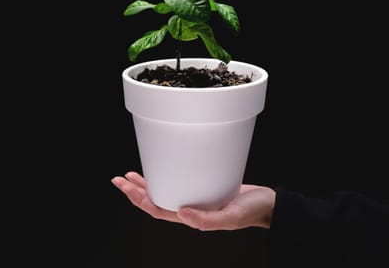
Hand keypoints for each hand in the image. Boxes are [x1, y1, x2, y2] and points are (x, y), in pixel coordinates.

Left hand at [111, 171, 275, 230]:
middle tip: (120, 179)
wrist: (268, 204)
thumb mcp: (231, 217)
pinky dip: (166, 175)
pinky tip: (162, 168)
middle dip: (135, 191)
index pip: (157, 209)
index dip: (139, 199)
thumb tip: (181, 214)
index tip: (125, 187)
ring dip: (146, 184)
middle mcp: (190, 208)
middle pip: (156, 200)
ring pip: (164, 191)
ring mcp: (196, 197)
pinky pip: (179, 181)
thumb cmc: (252, 211)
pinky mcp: (203, 186)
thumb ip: (207, 219)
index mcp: (192, 217)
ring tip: (131, 176)